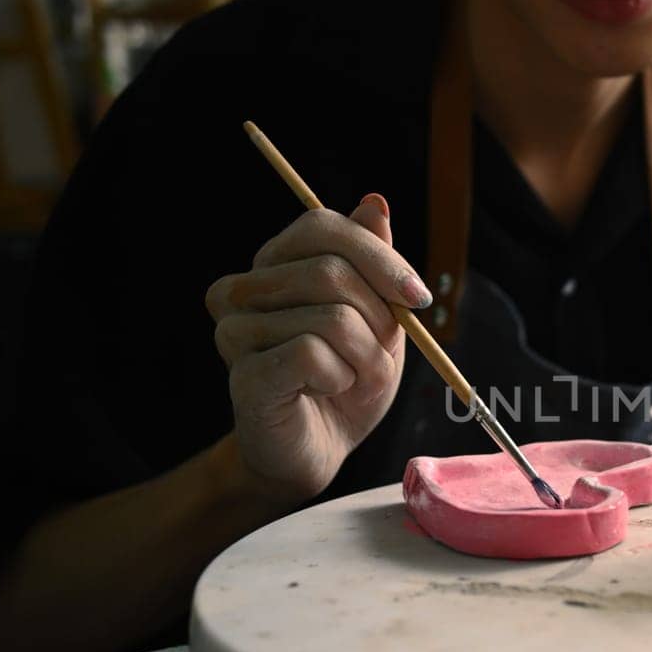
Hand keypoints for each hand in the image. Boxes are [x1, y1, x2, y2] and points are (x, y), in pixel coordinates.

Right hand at [205, 194, 431, 501]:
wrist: (319, 449)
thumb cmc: (346, 379)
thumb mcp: (376, 315)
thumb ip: (374, 261)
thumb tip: (375, 202)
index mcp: (273, 265)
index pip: (322, 226)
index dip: (379, 257)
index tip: (417, 298)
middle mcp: (241, 290)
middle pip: (331, 271)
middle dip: (380, 318)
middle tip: (381, 353)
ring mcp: (234, 331)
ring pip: (331, 317)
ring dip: (366, 356)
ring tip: (353, 378)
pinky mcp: (244, 373)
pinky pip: (313, 354)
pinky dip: (342, 376)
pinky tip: (328, 389)